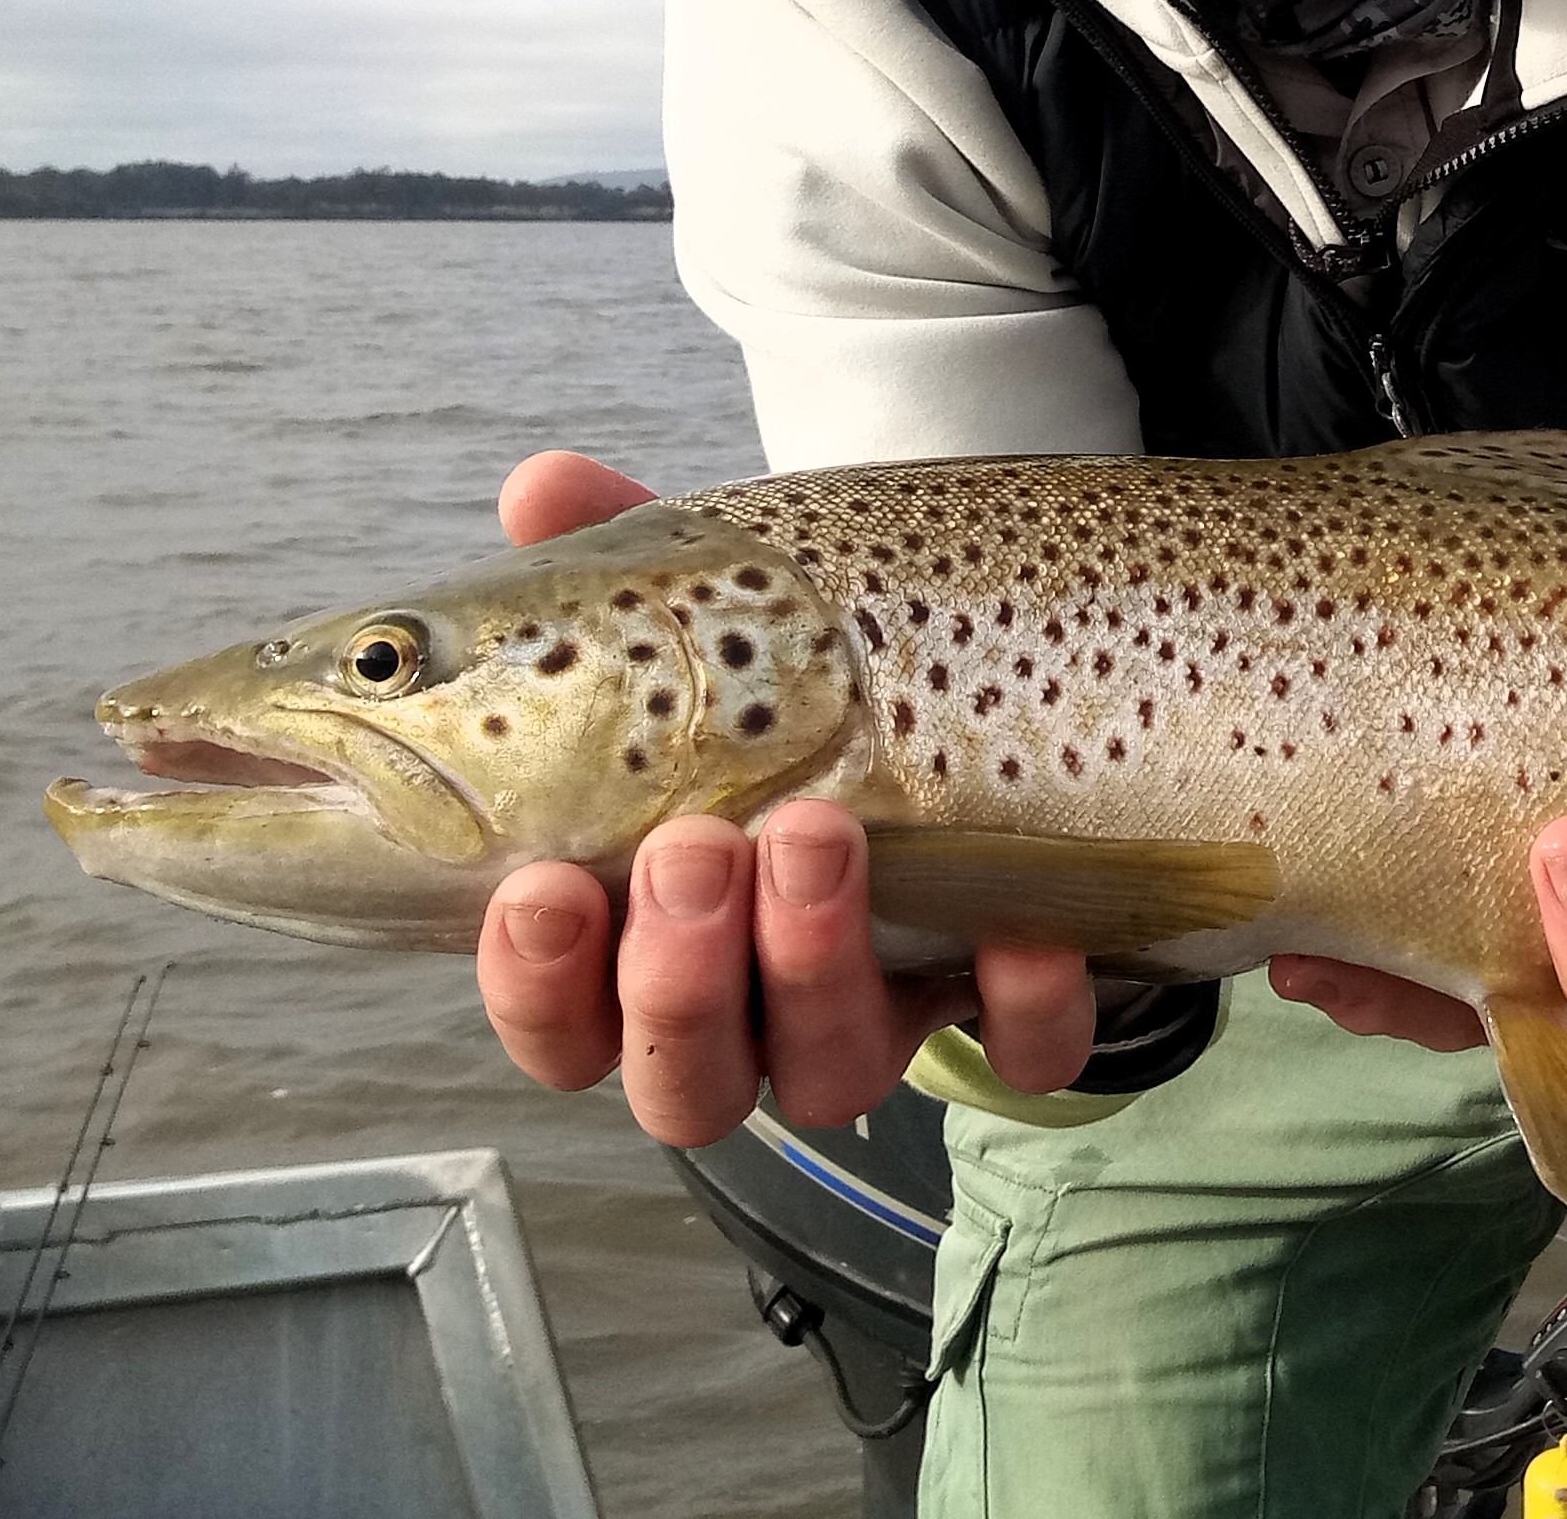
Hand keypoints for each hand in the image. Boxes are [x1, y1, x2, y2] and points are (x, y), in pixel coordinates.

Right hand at [471, 450, 1095, 1144]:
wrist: (1006, 712)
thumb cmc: (811, 694)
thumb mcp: (721, 620)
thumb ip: (626, 568)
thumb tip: (545, 489)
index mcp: (652, 940)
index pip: (562, 1020)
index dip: (537, 984)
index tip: (540, 889)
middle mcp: (759, 1006)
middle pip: (686, 1078)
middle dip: (679, 978)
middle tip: (694, 848)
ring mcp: (892, 1011)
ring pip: (833, 1069)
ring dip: (816, 965)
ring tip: (819, 831)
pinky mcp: (1021, 1007)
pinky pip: (1029, 1047)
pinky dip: (1024, 1000)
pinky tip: (1021, 925)